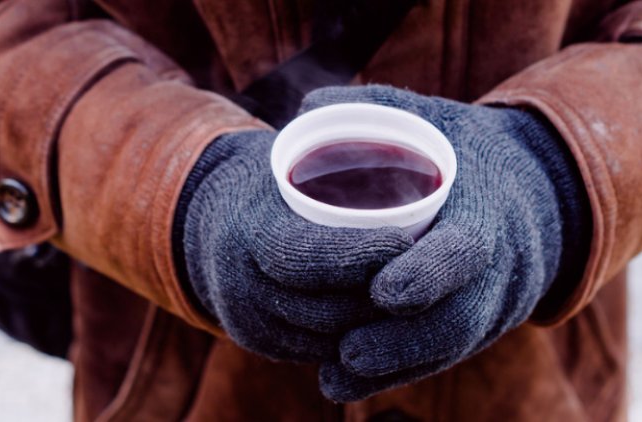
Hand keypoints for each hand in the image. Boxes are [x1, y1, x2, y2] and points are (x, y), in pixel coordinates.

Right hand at [181, 130, 412, 361]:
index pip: (301, 255)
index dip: (356, 255)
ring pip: (328, 338)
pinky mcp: (260, 343)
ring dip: (375, 326)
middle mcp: (239, 286)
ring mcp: (248, 323)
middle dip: (379, 300)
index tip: (402, 242)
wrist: (213, 223)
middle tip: (428, 278)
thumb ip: (318, 136)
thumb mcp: (283, 153)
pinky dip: (356, 338)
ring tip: (418, 301)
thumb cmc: (264, 180)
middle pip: (324, 309)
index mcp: (244, 232)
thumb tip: (361, 113)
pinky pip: (319, 350)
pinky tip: (388, 321)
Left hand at [299, 86, 588, 400]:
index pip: (469, 252)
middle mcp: (502, 266)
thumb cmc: (470, 152)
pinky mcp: (485, 323)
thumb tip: (307, 108)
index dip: (431, 275)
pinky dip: (401, 374)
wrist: (533, 191)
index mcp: (491, 212)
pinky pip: (447, 357)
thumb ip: (377, 107)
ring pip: (452, 347)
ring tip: (337, 376)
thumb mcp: (435, 117)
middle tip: (347, 350)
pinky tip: (348, 385)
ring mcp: (497, 301)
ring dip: (397, 367)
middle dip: (406, 341)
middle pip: (461, 318)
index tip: (384, 291)